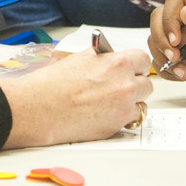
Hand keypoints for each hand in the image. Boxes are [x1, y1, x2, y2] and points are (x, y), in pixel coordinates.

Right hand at [0, 48, 152, 148]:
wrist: (39, 108)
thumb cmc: (52, 83)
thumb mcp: (80, 58)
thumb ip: (102, 58)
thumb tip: (110, 58)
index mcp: (117, 63)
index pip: (143, 60)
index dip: (136, 65)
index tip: (132, 69)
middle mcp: (125, 85)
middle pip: (147, 84)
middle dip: (135, 84)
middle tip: (121, 87)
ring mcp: (123, 107)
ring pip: (142, 104)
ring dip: (132, 103)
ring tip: (114, 103)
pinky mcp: (116, 126)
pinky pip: (131, 121)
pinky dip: (124, 119)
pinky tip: (109, 114)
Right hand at [149, 0, 185, 69]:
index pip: (175, 2)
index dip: (170, 18)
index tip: (176, 39)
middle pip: (159, 19)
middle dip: (161, 39)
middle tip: (174, 56)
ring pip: (156, 41)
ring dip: (163, 57)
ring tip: (183, 71)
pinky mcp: (184, 61)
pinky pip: (162, 61)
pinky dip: (167, 70)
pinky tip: (183, 75)